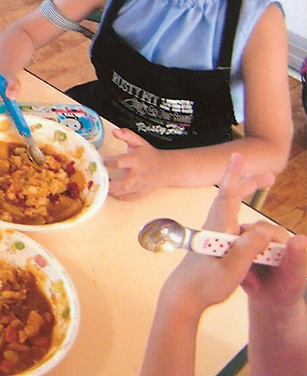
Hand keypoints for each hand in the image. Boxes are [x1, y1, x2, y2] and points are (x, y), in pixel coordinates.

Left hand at [104, 128, 168, 198]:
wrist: (166, 169)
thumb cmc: (149, 155)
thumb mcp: (139, 142)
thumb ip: (126, 135)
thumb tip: (114, 131)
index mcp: (135, 161)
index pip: (119, 162)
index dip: (107, 162)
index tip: (100, 160)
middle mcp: (136, 176)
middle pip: (119, 185)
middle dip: (106, 183)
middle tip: (97, 178)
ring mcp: (138, 187)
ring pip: (120, 194)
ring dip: (108, 189)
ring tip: (102, 182)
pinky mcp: (139, 194)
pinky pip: (125, 199)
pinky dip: (116, 195)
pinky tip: (110, 189)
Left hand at [159, 154, 276, 315]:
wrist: (183, 296)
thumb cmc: (205, 284)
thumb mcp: (232, 269)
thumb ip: (247, 249)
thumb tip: (262, 230)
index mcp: (218, 228)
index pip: (227, 196)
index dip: (234, 175)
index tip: (237, 156)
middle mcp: (213, 226)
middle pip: (231, 198)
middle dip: (248, 183)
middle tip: (269, 176)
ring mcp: (211, 233)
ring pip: (232, 209)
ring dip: (246, 196)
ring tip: (263, 188)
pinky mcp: (212, 242)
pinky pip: (232, 222)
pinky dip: (243, 214)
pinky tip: (249, 222)